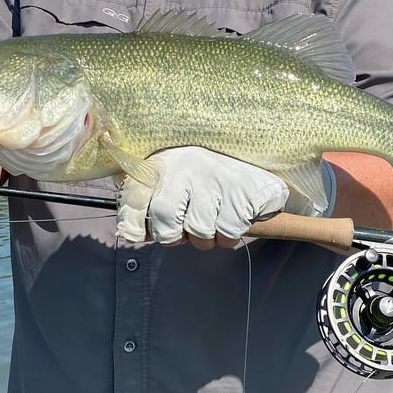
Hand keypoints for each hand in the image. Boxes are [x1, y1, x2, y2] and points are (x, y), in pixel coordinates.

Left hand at [116, 146, 289, 248]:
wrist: (262, 156)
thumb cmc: (208, 176)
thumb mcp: (174, 175)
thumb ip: (146, 198)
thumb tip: (130, 230)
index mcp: (165, 160)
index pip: (134, 195)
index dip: (132, 222)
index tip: (136, 233)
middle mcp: (187, 165)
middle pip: (164, 221)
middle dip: (174, 236)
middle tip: (186, 228)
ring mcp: (216, 178)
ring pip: (199, 232)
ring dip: (207, 236)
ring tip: (213, 218)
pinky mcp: (242, 191)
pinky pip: (227, 232)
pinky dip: (229, 234)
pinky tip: (233, 215)